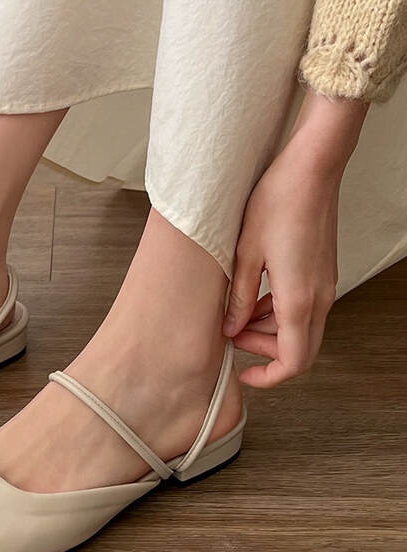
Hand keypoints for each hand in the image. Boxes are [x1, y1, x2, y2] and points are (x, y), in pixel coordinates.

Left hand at [221, 88, 369, 387]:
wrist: (311, 169)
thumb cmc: (277, 203)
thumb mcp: (244, 256)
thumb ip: (239, 299)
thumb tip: (232, 328)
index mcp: (299, 299)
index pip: (293, 362)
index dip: (269, 377)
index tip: (244, 374)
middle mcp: (319, 298)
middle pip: (298, 349)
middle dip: (263, 352)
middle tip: (232, 334)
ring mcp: (324, 285)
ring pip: (301, 330)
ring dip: (269, 331)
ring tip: (237, 313)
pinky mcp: (322, 273)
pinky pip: (303, 308)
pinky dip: (279, 313)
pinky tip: (255, 296)